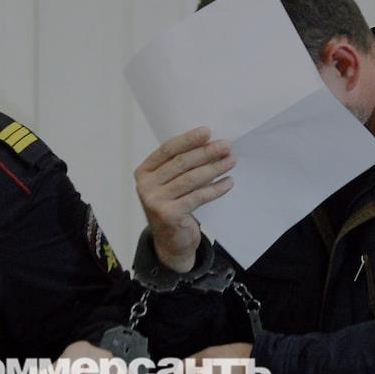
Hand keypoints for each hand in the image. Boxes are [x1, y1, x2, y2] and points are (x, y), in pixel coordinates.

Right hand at [134, 126, 235, 272]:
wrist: (171, 242)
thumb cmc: (174, 206)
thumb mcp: (170, 184)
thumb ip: (181, 167)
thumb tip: (212, 145)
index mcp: (144, 172)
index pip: (167, 150)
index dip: (188, 140)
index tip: (207, 131)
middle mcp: (145, 185)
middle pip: (181, 163)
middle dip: (206, 152)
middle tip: (226, 145)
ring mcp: (154, 201)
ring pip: (191, 179)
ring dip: (214, 168)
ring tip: (231, 161)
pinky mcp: (168, 214)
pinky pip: (198, 197)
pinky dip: (215, 189)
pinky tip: (228, 182)